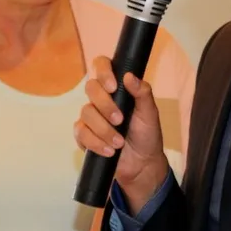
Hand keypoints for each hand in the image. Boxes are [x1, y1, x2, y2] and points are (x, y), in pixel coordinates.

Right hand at [75, 56, 169, 203]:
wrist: (142, 164)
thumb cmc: (147, 134)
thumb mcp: (150, 113)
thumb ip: (142, 93)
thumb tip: (129, 76)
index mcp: (117, 88)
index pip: (102, 66)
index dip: (103, 71)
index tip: (113, 86)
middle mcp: (101, 98)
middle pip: (90, 88)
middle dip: (105, 105)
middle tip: (120, 120)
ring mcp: (91, 117)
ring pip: (85, 112)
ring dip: (103, 129)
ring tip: (119, 142)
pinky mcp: (84, 135)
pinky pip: (81, 133)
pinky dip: (96, 143)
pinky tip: (109, 150)